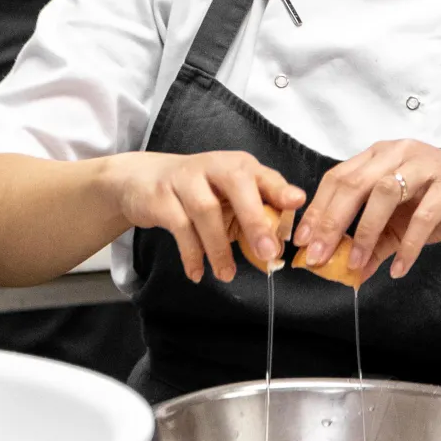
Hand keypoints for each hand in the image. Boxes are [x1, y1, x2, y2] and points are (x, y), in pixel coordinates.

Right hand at [105, 151, 305, 282]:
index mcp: (238, 166)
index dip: (280, 188)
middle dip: (254, 219)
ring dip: (219, 246)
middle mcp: (214, 165)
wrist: (143, 180)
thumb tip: (278, 247)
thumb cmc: (199, 192)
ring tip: (227, 275)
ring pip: (206, 209)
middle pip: (237, 184)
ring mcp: (185, 178)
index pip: (263, 175)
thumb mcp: (229, 199)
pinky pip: (180, 227)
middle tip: (268, 253)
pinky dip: (191, 253)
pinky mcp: (162, 196)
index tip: (297, 202)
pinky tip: (198, 272)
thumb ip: (254, 216)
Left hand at [292, 141, 440, 279]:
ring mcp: (424, 164)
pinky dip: (408, 244)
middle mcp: (397, 153)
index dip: (317, 209)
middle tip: (319, 255)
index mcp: (378, 156)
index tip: (303, 240)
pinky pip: (423, 215)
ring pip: (384, 193)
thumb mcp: (402, 222)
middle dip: (332, 222)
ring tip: (356, 263)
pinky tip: (399, 266)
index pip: (337, 178)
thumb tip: (349, 272)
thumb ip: (376, 242)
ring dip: (366, 232)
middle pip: (353, 184)